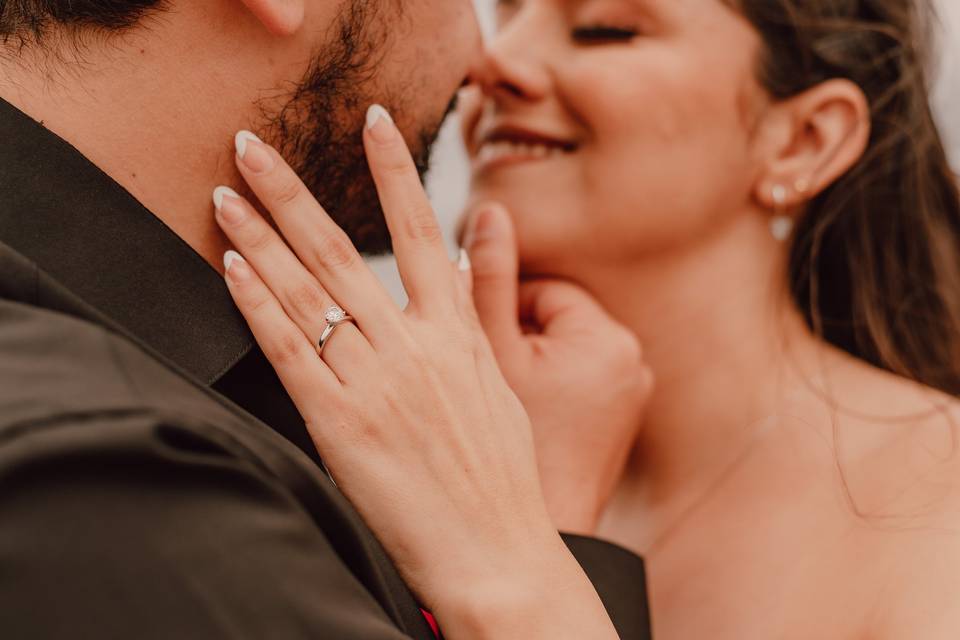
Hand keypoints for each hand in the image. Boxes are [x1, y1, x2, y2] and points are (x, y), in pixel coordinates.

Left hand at [214, 106, 618, 638]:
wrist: (497, 551)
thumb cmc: (504, 478)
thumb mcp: (501, 391)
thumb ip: (477, 327)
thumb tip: (464, 279)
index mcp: (457, 336)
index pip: (424, 232)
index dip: (394, 171)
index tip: (374, 122)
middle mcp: (414, 347)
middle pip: (343, 251)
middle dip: (292, 191)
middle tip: (252, 144)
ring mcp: (375, 382)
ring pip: (307, 293)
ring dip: (260, 237)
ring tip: (226, 193)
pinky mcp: (341, 424)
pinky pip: (291, 352)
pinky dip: (259, 306)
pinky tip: (233, 268)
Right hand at [463, 205, 653, 534]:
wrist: (529, 530)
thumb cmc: (507, 446)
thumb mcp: (486, 354)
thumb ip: (489, 278)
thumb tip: (491, 211)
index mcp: (607, 340)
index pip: (543, 290)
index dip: (500, 316)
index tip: (480, 351)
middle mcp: (633, 361)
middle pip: (554, 319)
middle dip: (518, 337)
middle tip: (490, 375)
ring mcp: (631, 392)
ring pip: (562, 349)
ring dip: (530, 361)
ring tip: (506, 397)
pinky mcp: (622, 416)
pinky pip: (578, 378)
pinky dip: (550, 386)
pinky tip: (527, 414)